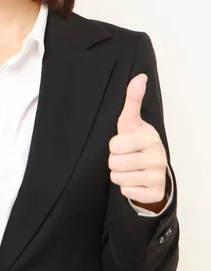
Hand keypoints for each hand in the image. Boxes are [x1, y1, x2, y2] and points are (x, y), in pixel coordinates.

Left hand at [108, 73, 167, 206]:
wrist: (153, 169)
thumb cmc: (136, 142)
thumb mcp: (131, 121)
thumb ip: (132, 99)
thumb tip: (139, 77)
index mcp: (150, 136)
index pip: (115, 145)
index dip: (114, 145)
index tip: (124, 142)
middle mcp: (157, 156)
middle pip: (113, 163)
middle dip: (115, 161)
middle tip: (126, 157)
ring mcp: (158, 176)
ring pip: (117, 178)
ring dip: (120, 174)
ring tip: (130, 168)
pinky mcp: (155, 193)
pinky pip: (125, 192)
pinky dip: (127, 188)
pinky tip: (136, 180)